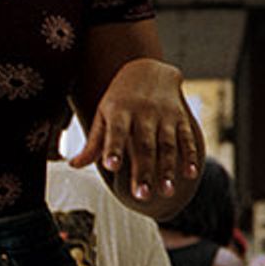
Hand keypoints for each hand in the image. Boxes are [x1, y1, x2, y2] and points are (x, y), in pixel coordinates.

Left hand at [72, 58, 204, 213]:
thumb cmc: (119, 99)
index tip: (111, 166)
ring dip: (168, 169)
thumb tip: (73, 166)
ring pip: (167, 144)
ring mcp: (164, 115)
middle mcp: (143, 113)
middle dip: (144, 171)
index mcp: (119, 112)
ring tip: (166, 192)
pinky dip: (190, 155)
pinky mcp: (180, 117)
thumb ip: (93, 142)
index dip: (113, 148)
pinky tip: (190, 174)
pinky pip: (187, 137)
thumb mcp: (103, 114)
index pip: (116, 132)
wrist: (149, 69)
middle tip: (142, 196)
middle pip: (144, 145)